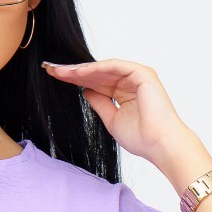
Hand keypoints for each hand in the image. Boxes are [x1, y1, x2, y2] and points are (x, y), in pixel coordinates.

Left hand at [41, 58, 190, 164]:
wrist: (159, 144)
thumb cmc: (141, 138)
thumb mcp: (111, 119)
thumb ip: (99, 103)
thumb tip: (84, 90)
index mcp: (125, 91)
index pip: (96, 82)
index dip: (76, 80)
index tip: (55, 78)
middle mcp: (131, 80)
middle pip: (97, 73)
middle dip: (74, 72)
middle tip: (51, 69)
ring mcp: (137, 75)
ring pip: (104, 68)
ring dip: (81, 69)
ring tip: (60, 71)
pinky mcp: (142, 73)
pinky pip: (114, 66)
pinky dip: (96, 68)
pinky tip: (78, 72)